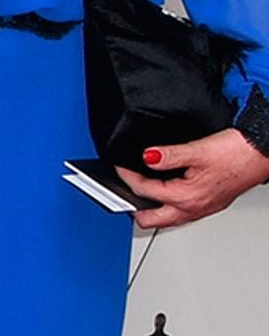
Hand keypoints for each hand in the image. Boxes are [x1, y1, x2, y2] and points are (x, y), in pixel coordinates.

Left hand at [117, 128, 268, 229]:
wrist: (262, 155)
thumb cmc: (237, 154)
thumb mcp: (196, 150)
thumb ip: (168, 155)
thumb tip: (146, 157)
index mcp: (186, 197)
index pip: (144, 192)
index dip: (126, 178)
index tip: (118, 168)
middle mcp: (193, 208)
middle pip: (151, 220)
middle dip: (132, 207)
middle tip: (119, 191)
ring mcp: (202, 208)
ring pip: (166, 219)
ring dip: (149, 207)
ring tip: (137, 191)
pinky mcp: (209, 204)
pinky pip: (180, 212)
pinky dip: (166, 205)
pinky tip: (163, 191)